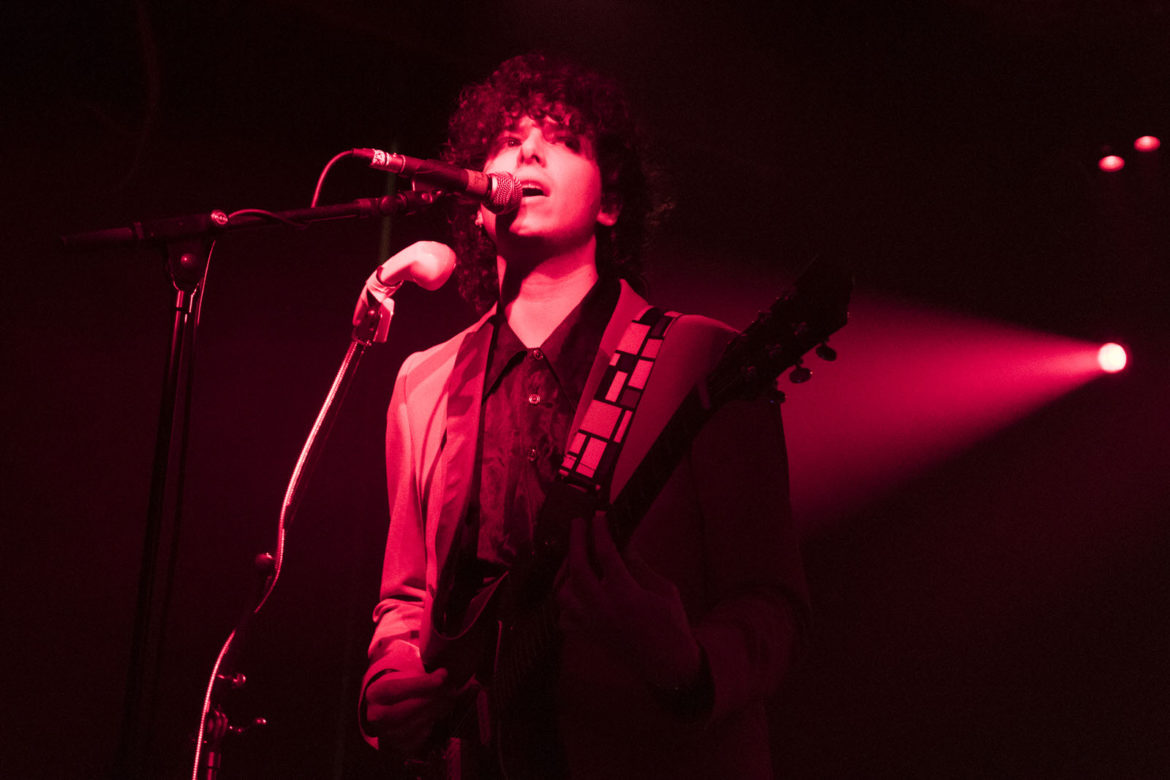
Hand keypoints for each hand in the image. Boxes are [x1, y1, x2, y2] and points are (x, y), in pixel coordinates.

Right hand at [364, 667, 456, 755]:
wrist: (386, 712)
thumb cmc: (399, 692)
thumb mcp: (405, 678)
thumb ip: (423, 676)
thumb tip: (443, 675)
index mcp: (375, 694)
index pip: (396, 689)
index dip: (420, 684)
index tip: (441, 679)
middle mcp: (376, 716)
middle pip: (406, 709)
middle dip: (432, 699)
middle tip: (450, 691)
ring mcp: (385, 733)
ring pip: (413, 726)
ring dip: (435, 712)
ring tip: (449, 701)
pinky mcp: (397, 747)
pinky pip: (417, 739)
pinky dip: (430, 726)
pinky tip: (438, 715)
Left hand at [557, 512, 702, 690]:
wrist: (669, 665)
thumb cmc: (672, 625)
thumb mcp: (663, 589)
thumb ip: (638, 566)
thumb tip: (622, 542)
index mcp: (626, 595)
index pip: (606, 554)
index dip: (601, 531)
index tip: (600, 516)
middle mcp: (603, 609)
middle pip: (578, 569)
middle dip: (576, 541)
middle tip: (578, 523)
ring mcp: (592, 624)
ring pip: (564, 593)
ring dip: (566, 572)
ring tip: (575, 557)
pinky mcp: (589, 636)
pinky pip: (564, 618)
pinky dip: (566, 603)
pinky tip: (576, 592)